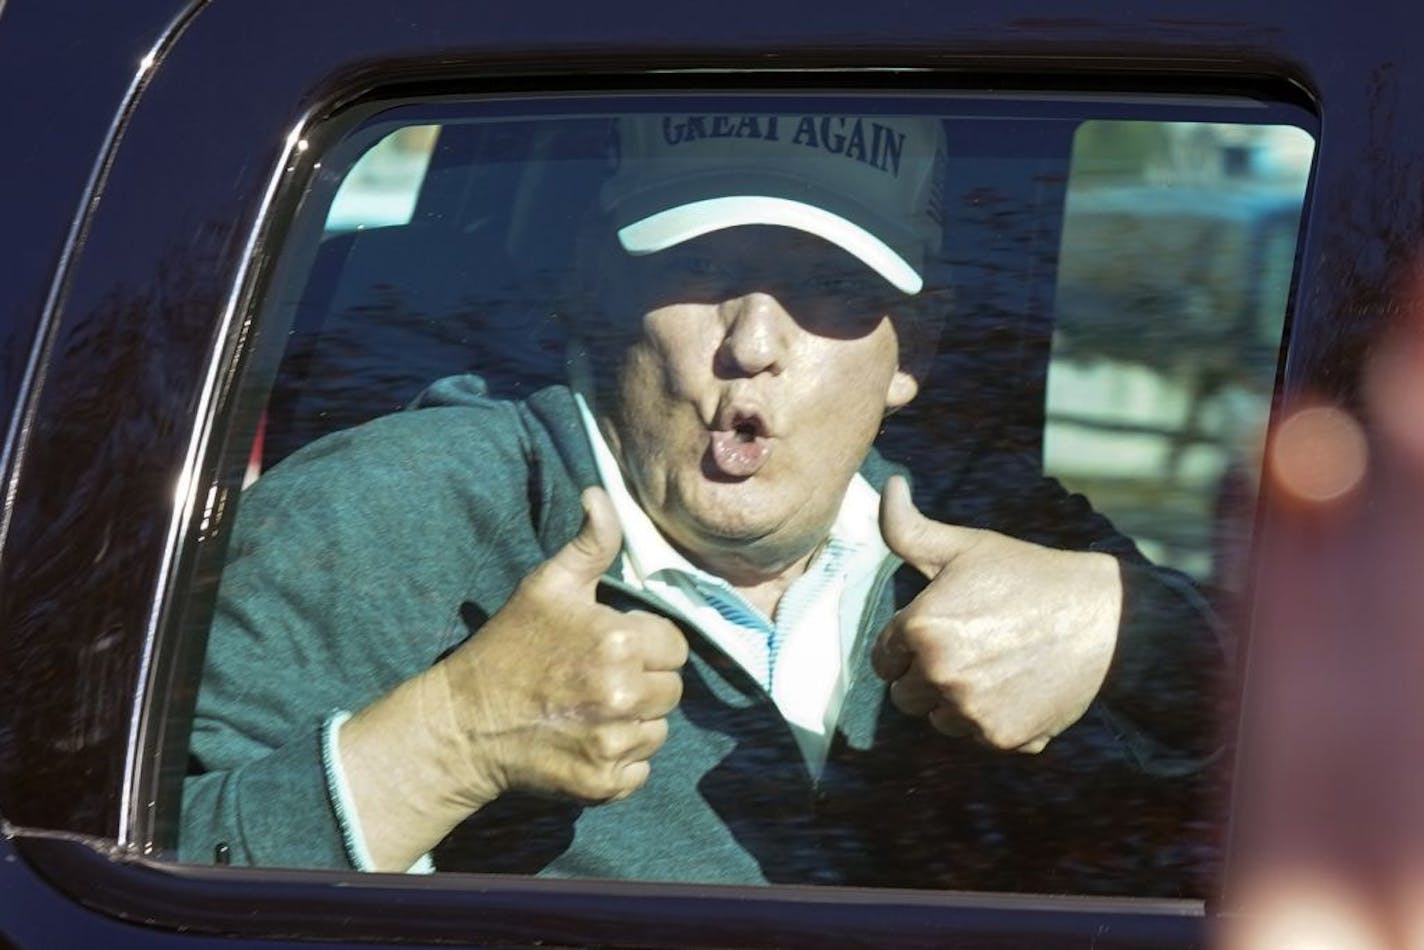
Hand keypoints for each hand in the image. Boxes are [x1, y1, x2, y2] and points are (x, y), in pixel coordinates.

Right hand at [339, 487, 686, 870]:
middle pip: (672, 689)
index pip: (675, 645)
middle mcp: (624, 696)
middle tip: (596, 679)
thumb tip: (600, 494)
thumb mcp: (547, 586)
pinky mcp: (604, 783)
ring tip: (589, 709)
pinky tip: (585, 741)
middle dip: (643, 682)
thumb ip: (590, 542)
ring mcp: (614, 744)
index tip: (610, 647)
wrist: (462, 724)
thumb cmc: (508, 648)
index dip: (646, 644)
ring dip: (634, 721)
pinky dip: (620, 760)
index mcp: (620, 642)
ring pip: (658, 729)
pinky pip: (641, 769)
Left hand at [871, 476, 1121, 752]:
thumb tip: (889, 486)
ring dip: (956, 702)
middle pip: (905, 696)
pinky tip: (1018, 687)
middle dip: (927, 676)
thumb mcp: (966, 546)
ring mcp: (971, 710)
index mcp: (920, 627)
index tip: (940, 631)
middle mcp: (939, 674)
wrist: (1105, 618)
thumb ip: (909, 527)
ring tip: (995, 666)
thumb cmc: (1029, 575)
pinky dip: (992, 720)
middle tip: (970, 648)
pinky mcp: (1002, 737)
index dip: (906, 646)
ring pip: (939, 720)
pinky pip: (975, 738)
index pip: (882, 659)